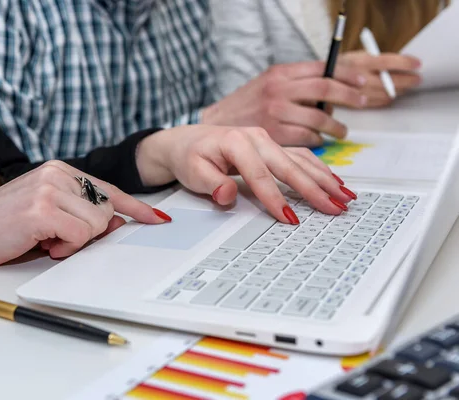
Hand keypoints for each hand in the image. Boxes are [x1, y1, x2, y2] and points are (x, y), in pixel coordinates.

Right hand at [0, 161, 167, 288]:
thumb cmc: (0, 231)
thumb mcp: (47, 218)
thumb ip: (81, 214)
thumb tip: (117, 222)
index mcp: (59, 171)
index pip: (108, 189)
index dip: (135, 207)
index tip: (156, 218)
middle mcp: (56, 173)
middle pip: (107, 209)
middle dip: (90, 233)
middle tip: (56, 239)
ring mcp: (48, 188)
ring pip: (97, 223)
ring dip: (75, 242)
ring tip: (43, 240)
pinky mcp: (40, 209)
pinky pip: (80, 236)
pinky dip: (65, 248)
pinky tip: (41, 244)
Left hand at [137, 125, 355, 222]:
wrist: (186, 141)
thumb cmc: (190, 156)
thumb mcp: (192, 171)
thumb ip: (210, 183)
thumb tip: (227, 194)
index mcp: (236, 142)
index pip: (260, 176)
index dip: (276, 199)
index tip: (291, 219)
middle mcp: (256, 138)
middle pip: (289, 166)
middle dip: (315, 189)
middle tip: (336, 208)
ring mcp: (266, 140)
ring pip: (301, 160)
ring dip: (324, 179)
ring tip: (345, 197)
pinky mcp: (271, 145)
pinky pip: (299, 157)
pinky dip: (318, 170)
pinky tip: (333, 182)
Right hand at [201, 61, 367, 146]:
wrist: (211, 127)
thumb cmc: (243, 108)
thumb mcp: (267, 84)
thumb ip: (295, 86)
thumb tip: (330, 96)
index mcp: (280, 74)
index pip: (321, 68)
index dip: (347, 74)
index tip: (362, 81)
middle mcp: (278, 90)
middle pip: (325, 90)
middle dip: (350, 96)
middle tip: (363, 102)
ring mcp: (275, 113)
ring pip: (318, 118)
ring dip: (336, 127)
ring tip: (341, 133)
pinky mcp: (273, 135)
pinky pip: (306, 139)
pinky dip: (317, 142)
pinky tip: (318, 144)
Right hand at [338, 51, 421, 107]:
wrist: (318, 81)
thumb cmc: (340, 66)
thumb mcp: (355, 55)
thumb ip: (375, 59)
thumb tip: (400, 64)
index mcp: (360, 61)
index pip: (389, 62)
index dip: (405, 63)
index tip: (417, 64)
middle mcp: (359, 77)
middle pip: (391, 80)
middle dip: (408, 80)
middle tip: (417, 79)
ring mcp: (358, 92)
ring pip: (386, 93)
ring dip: (399, 90)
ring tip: (406, 87)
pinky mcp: (355, 103)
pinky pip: (377, 102)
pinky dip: (387, 99)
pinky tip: (391, 95)